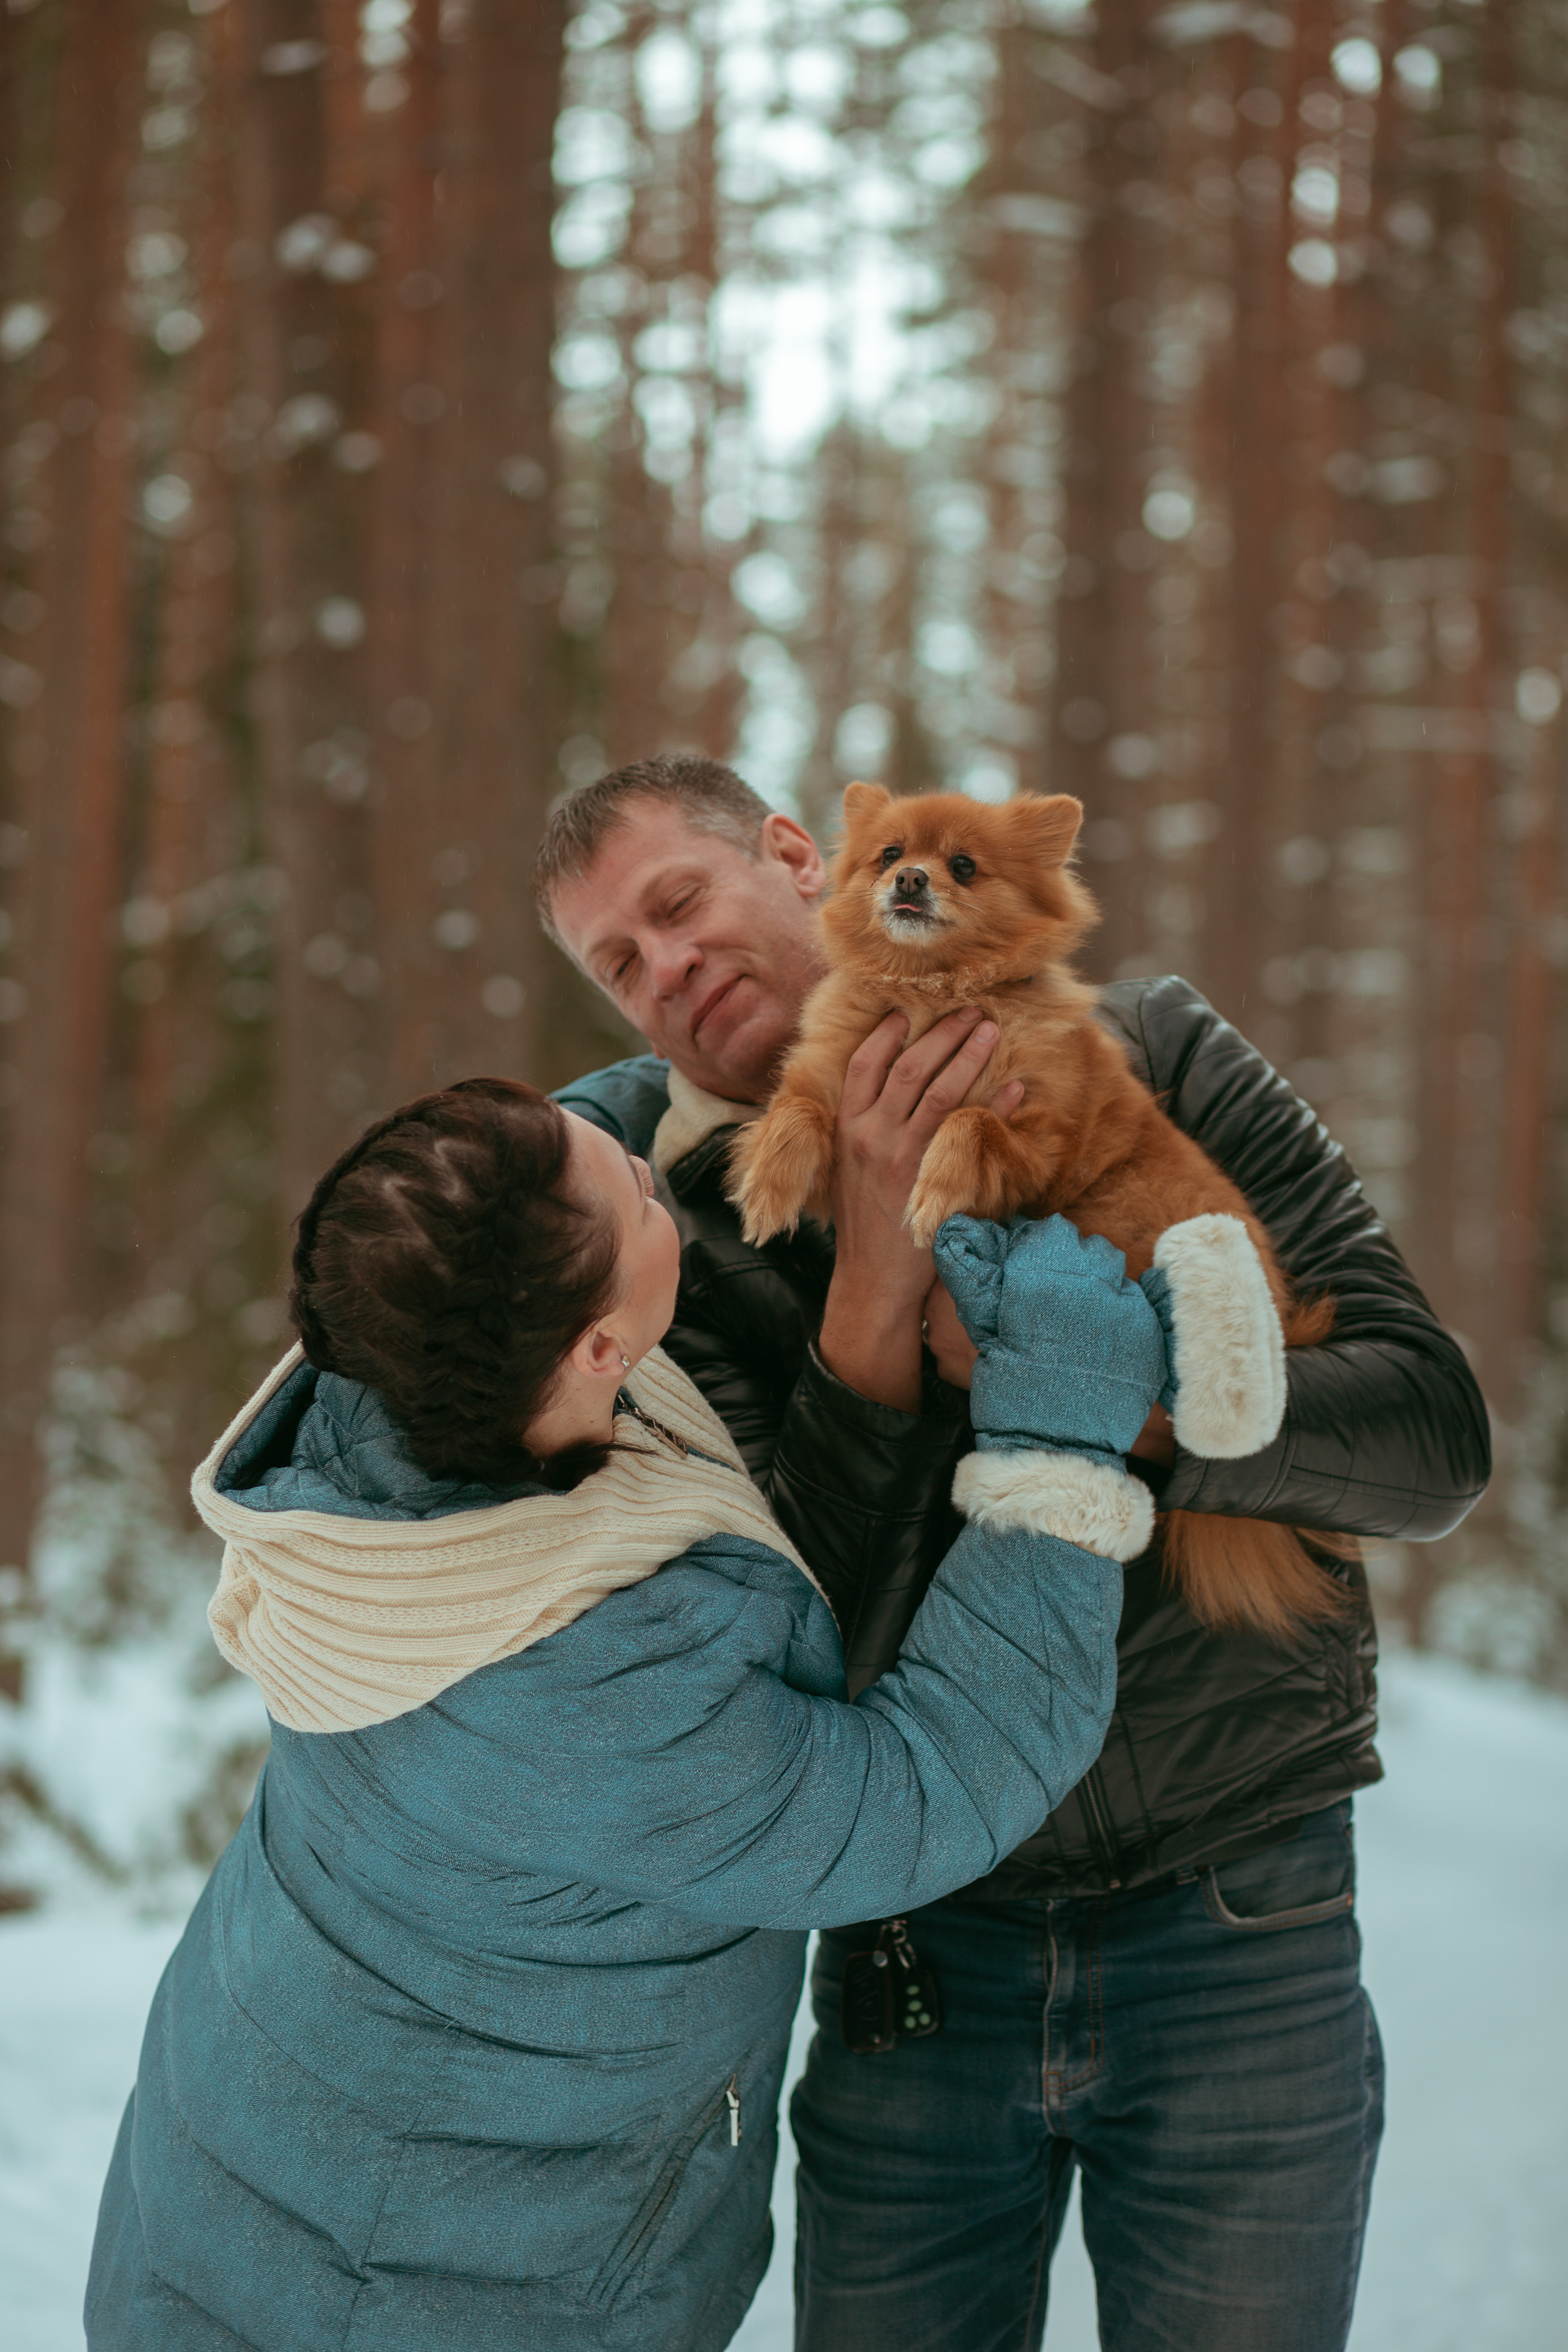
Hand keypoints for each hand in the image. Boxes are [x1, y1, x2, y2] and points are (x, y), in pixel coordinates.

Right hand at [817, 1009, 1022, 1412]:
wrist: (871, 1277)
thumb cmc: (862, 1220)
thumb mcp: (847, 1166)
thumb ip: (863, 1126)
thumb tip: (888, 1086)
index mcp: (847, 1128)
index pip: (866, 1065)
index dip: (888, 1033)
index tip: (908, 1010)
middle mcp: (872, 1135)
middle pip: (909, 1067)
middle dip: (941, 1033)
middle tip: (969, 1008)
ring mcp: (902, 1156)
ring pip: (940, 1090)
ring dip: (968, 1054)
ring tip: (991, 1029)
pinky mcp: (931, 1178)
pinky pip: (968, 1130)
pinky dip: (994, 1105)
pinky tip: (1015, 1086)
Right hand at [933, 1213, 1168, 1458]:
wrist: (1054, 1449)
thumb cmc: (1011, 1394)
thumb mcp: (984, 1333)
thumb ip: (973, 1279)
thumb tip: (954, 1233)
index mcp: (1044, 1279)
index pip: (1048, 1233)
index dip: (1037, 1247)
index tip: (1030, 1264)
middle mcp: (1089, 1285)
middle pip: (1086, 1248)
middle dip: (1069, 1263)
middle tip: (1054, 1297)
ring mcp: (1124, 1309)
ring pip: (1114, 1270)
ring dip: (1098, 1283)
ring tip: (1081, 1316)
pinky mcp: (1147, 1334)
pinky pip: (1139, 1301)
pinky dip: (1122, 1310)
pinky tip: (1103, 1334)